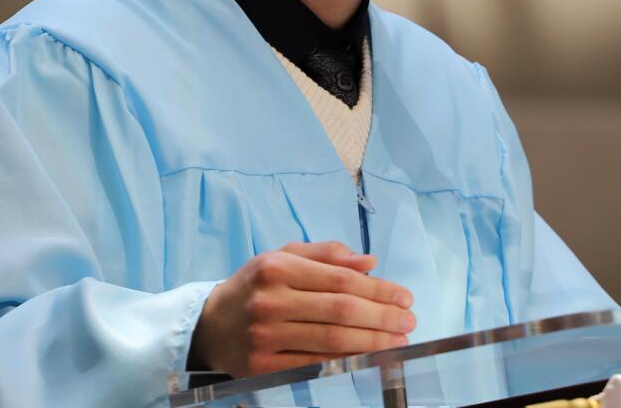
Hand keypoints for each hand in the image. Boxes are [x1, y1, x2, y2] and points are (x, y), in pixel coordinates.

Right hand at [188, 241, 415, 376]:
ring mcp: (265, 336)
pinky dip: (347, 361)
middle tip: (409, 320)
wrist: (211, 324)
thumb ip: (327, 254)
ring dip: (373, 342)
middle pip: (340, 310)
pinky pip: (316, 364)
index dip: (378, 289)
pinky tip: (370, 356)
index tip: (405, 296)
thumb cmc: (256, 285)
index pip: (340, 279)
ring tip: (399, 340)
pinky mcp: (263, 366)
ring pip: (332, 340)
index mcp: (276, 267)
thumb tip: (369, 263)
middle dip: (382, 317)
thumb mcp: (284, 256)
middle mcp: (269, 300)